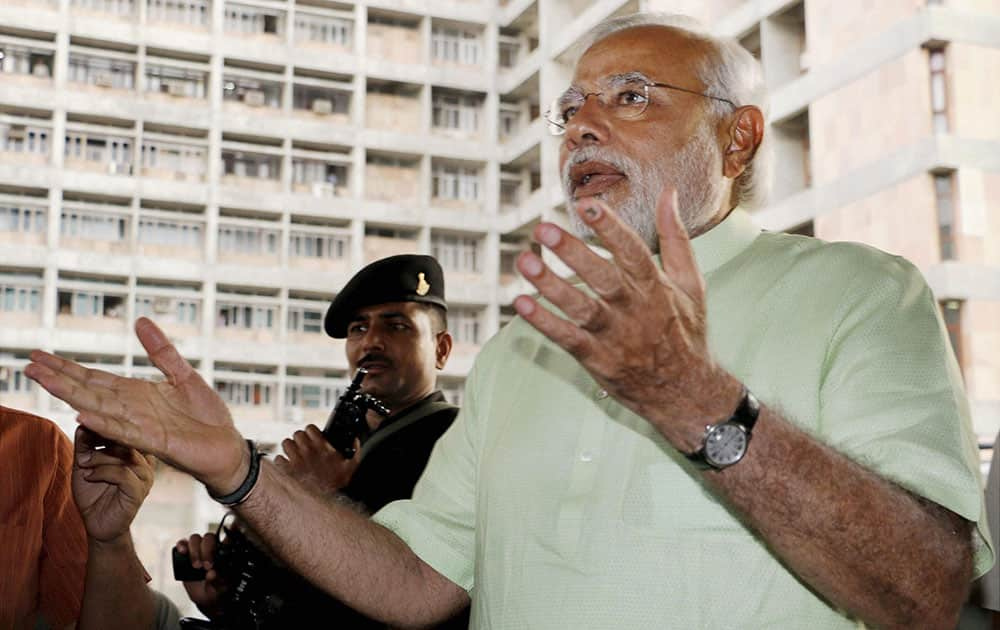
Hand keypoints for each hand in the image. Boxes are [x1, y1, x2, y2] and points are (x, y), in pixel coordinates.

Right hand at [25, 317, 248, 494]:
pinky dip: (103, 423)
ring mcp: (140, 426)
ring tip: (44, 381)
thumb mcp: (184, 375)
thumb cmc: (206, 416)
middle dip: (58, 378)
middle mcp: (131, 409)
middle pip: (88, 391)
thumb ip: (161, 351)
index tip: (38, 356)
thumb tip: (140, 320)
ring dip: (71, 395)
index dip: (67, 367)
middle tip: (27, 365)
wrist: (227, 447)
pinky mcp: (154, 441)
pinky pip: (124, 431)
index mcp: (135, 394)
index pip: (94, 378)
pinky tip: (82, 414)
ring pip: (98, 408)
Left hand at [72, 426, 154, 543]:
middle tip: (82, 449)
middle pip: (127, 440)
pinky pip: (122, 474)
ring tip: (82, 464)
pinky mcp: (139, 490)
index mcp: (136, 453)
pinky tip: (88, 476)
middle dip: (101, 441)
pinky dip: (102, 472)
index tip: (87, 424)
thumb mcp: (85, 465)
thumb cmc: (93, 495)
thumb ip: (85, 446)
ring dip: (98, 458)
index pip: (127, 431)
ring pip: (124, 456)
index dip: (107, 426)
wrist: (97, 525)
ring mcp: (145, 476)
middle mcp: (145, 462)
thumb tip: (84, 422)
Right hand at [175, 532, 227, 618]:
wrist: (204, 597)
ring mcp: (198, 549)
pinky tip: (183, 552)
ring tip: (196, 566)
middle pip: (209, 538)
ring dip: (195, 551)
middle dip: (207, 550)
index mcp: (225, 553)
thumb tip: (212, 574)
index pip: (228, 537)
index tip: (227, 540)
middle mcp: (212, 548)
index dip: (230, 532)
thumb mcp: (220, 589)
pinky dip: (181, 545)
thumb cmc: (216, 590)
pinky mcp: (185, 554)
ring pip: (195, 539)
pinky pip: (182, 543)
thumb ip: (218, 581)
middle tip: (206, 566)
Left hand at [274, 425, 360, 495]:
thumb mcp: (353, 466)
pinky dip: (282, 463)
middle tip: (304, 449)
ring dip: (290, 449)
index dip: (311, 433)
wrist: (326, 502)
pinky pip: (278, 459)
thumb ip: (356, 450)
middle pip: (296, 434)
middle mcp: (307, 451)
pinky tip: (290, 468)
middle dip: (300, 440)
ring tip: (296, 456)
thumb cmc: (339, 485)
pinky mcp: (286, 471)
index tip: (313, 439)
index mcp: (322, 446)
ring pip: (286, 443)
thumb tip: (356, 441)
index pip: (310, 428)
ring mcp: (295, 460)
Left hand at [513, 187, 741, 451]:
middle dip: (573, 252)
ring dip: (550, 285)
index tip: (586, 204)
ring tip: (525, 261)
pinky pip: (567, 339)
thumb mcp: (691, 282)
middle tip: (544, 229)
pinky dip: (544, 322)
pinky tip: (521, 303)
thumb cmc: (686, 331)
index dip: (610, 228)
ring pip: (580, 307)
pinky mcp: (598, 359)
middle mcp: (635, 309)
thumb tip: (668, 192)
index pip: (632, 251)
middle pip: (602, 277)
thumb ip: (676, 237)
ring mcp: (615, 336)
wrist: (686, 392)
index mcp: (656, 286)